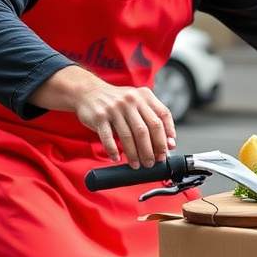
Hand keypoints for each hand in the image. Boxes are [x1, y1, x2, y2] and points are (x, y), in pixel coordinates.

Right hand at [30, 66, 176, 167]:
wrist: (88, 91)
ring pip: (128, 136)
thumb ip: (151, 116)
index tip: (169, 148)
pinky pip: (108, 137)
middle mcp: (131, 100)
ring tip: (137, 164)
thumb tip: (168, 143)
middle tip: (152, 162)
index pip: (162, 115)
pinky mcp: (99, 116)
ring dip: (134, 154)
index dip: (168, 133)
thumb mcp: (136, 101)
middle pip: (146, 129)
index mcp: (144, 96)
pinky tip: (117, 158)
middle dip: (152, 149)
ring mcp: (114, 108)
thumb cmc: (116, 101)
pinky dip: (113, 150)